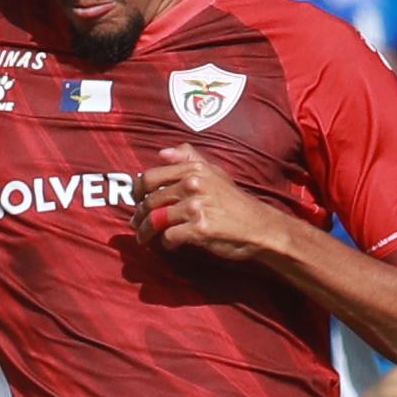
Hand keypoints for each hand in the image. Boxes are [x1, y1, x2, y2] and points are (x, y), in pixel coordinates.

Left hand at [140, 141, 301, 266]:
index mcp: (194, 170)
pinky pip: (169, 237)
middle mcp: (193, 184)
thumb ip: (189, 159)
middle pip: (150, 201)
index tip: (136, 200)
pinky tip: (171, 245)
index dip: (137, 191)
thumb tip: (162, 152)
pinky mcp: (199, 229)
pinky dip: (166, 243)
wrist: (260, 227)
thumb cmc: (235, 201)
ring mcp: (196, 206)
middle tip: (137, 224)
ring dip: (146, 232)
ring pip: (155, 220)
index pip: (150, 177)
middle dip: (139, 216)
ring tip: (144, 238)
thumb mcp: (215, 173)